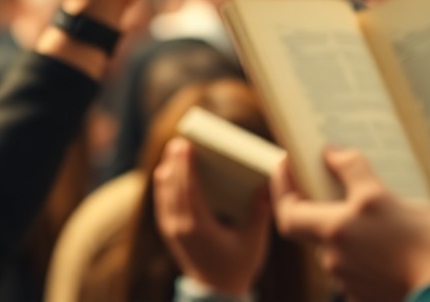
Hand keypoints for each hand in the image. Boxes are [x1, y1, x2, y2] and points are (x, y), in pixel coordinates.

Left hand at [154, 138, 269, 295]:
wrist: (217, 292)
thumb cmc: (238, 266)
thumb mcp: (253, 241)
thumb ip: (258, 213)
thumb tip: (266, 187)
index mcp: (199, 227)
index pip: (188, 189)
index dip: (185, 166)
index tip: (185, 146)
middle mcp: (180, 227)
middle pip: (172, 187)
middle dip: (175, 163)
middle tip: (179, 142)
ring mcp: (171, 230)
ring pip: (164, 194)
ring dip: (168, 172)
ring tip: (173, 152)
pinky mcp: (169, 232)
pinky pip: (162, 203)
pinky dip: (164, 186)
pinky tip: (167, 173)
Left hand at [271, 148, 429, 301]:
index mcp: (369, 206)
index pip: (345, 167)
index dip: (337, 155)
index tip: (332, 150)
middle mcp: (345, 235)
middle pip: (293, 214)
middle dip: (285, 192)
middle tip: (286, 172)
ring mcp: (345, 269)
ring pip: (318, 246)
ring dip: (321, 230)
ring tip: (330, 216)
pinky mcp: (356, 295)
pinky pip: (343, 273)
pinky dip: (347, 262)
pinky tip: (358, 256)